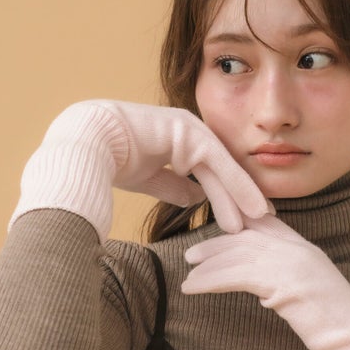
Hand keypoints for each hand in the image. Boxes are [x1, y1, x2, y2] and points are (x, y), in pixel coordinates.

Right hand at [9, 100, 269, 240]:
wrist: (85, 144)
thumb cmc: (107, 161)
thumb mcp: (150, 179)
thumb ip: (174, 186)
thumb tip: (196, 199)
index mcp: (176, 142)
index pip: (210, 172)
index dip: (229, 194)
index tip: (245, 216)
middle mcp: (187, 132)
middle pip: (222, 170)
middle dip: (243, 195)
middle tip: (264, 220)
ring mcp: (189, 129)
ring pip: (224, 168)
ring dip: (244, 195)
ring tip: (262, 220)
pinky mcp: (189, 132)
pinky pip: (219, 164)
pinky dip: (237, 186)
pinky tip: (251, 207)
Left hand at [182, 214, 349, 349]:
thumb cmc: (336, 330)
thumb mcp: (311, 296)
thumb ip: (290, 282)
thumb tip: (266, 288)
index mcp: (308, 249)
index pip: (268, 225)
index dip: (240, 225)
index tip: (216, 233)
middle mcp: (301, 250)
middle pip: (248, 235)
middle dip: (217, 243)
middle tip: (192, 256)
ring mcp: (295, 264)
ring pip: (239, 253)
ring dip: (208, 264)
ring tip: (188, 276)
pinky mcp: (285, 284)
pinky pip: (238, 274)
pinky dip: (211, 280)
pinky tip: (194, 289)